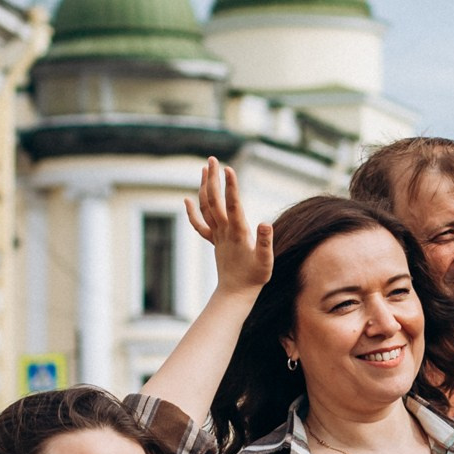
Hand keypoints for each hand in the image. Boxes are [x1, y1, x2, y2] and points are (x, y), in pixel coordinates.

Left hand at [183, 157, 272, 293]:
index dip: (231, 187)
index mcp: (238, 233)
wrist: (236, 294)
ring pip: (206, 208)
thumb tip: (264, 223)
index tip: (228, 168)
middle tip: (212, 159)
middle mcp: (224, 231)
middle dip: (213, 179)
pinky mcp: (214, 241)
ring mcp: (217, 235)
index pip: (234, 205)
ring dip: (204, 187)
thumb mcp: (266, 261)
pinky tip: (187, 199)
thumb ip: (265, 242)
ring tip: (205, 168)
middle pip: (215, 201)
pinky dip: (192, 212)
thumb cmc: (255, 278)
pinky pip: (200, 225)